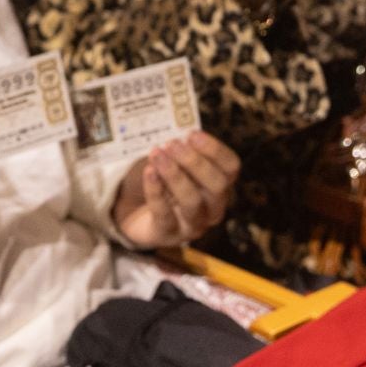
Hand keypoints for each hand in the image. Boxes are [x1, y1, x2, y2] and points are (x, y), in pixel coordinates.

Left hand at [112, 133, 240, 248]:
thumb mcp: (174, 163)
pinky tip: (148, 172)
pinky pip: (165, 214)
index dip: (215, 150)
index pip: (231, 168)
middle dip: (195, 162)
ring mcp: (193, 225)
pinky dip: (156, 191)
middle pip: (217, 186)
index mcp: (219, 185)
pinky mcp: (168, 235)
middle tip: (172, 144)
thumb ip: (180, 149)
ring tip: (157, 155)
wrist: (134, 213)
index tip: (191, 134)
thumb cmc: (161, 182)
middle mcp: (213, 208)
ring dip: (174, 175)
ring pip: (192, 202)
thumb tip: (178, 131)